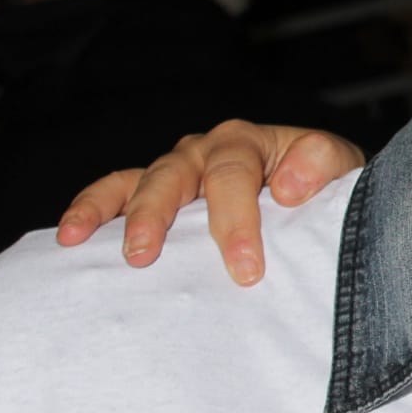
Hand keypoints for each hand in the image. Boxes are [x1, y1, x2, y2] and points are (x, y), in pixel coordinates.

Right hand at [54, 121, 364, 284]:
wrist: (321, 190)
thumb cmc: (327, 185)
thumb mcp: (342, 169)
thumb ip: (322, 166)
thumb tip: (289, 186)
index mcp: (250, 142)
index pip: (235, 177)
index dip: (237, 222)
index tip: (245, 270)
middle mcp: (206, 150)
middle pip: (173, 176)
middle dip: (157, 215)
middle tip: (145, 256)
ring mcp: (177, 171)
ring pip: (136, 181)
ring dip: (110, 212)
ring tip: (84, 241)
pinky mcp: (156, 193)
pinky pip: (114, 193)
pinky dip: (90, 210)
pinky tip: (69, 238)